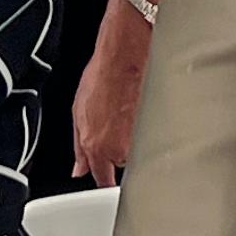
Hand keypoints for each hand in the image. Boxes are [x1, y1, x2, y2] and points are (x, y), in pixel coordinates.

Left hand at [73, 0, 155, 185]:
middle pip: (121, 165)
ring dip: (132, 138)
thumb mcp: (78, 112)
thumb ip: (79, 147)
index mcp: (96, 147)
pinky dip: (146, 128)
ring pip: (137, 152)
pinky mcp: (158, 129)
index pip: (102, 180)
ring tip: (126, 112)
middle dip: (117, 151)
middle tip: (114, 125)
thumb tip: (80, 168)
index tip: (105, 178)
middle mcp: (120, 149)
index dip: (104, 178)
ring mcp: (141, 140)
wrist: (126, 56)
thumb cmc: (102, 77)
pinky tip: (138, 109)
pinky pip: (151, 139)